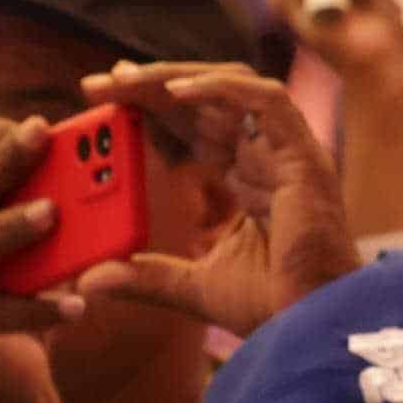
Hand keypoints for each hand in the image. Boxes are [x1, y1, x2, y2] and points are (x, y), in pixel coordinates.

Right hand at [0, 116, 72, 400]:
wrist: (0, 379)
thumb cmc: (18, 292)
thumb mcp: (25, 242)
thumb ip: (41, 202)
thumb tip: (94, 166)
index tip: (38, 126)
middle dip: (2, 158)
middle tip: (43, 134)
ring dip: (8, 224)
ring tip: (53, 213)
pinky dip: (32, 309)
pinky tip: (76, 306)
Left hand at [71, 66, 362, 339]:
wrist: (313, 326)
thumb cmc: (274, 306)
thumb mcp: (193, 287)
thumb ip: (146, 278)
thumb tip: (89, 281)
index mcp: (248, 177)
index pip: (195, 124)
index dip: (152, 107)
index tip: (103, 99)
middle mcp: (268, 154)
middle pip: (207, 99)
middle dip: (152, 85)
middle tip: (97, 83)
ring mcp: (288, 150)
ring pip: (233, 86)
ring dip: (177, 77)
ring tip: (126, 80)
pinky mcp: (303, 154)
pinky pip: (266, 100)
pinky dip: (222, 88)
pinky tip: (176, 91)